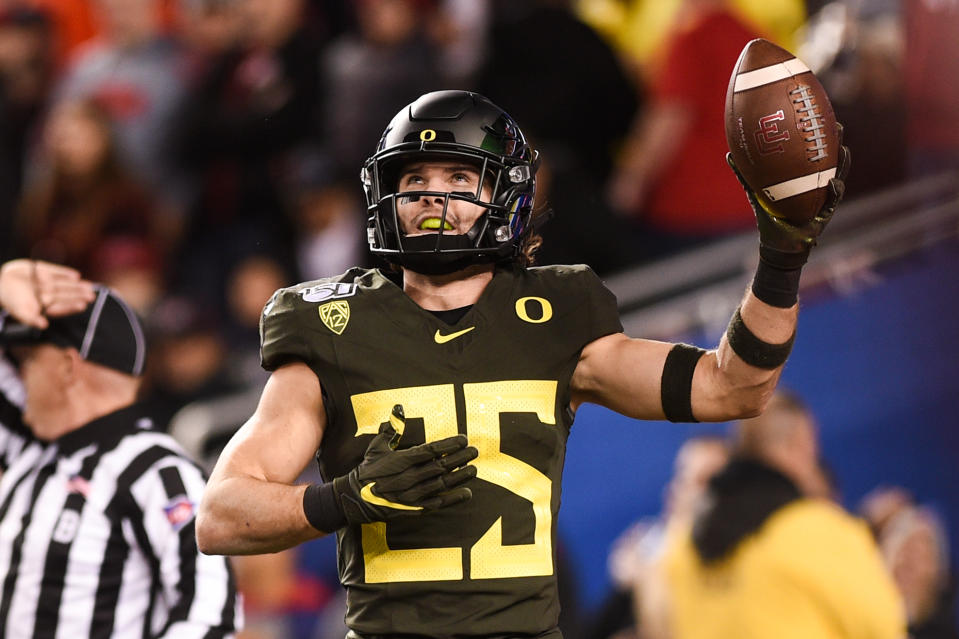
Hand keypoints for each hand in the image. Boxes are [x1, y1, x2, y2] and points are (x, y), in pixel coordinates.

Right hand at [0, 260, 95, 328]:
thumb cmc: (10, 301)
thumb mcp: (20, 312)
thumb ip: (32, 319)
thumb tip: (44, 325)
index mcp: (44, 305)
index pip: (61, 306)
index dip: (72, 306)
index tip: (83, 306)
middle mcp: (48, 294)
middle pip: (66, 295)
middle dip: (79, 295)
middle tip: (92, 295)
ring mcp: (45, 282)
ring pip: (64, 284)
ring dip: (76, 285)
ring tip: (89, 286)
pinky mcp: (41, 270)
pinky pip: (55, 271)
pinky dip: (64, 273)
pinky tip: (76, 276)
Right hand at [332, 405, 476, 524]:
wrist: (357, 498)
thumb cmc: (369, 469)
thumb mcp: (377, 446)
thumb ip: (391, 427)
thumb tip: (398, 407)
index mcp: (403, 460)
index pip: (432, 450)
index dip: (450, 444)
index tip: (463, 439)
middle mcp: (410, 477)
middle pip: (441, 466)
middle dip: (460, 458)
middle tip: (475, 451)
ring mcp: (413, 494)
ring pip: (443, 484)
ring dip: (460, 477)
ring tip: (474, 469)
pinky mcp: (415, 507)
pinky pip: (438, 503)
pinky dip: (453, 499)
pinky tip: (467, 493)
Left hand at [727, 124, 850, 264]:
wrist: (777, 243)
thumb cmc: (768, 215)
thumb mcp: (756, 192)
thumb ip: (744, 174)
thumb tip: (729, 154)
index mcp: (803, 174)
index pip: (813, 149)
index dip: (818, 133)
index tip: (817, 114)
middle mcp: (817, 182)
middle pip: (831, 157)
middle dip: (836, 140)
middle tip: (838, 125)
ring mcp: (824, 196)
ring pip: (839, 175)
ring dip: (843, 162)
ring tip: (843, 148)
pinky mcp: (826, 212)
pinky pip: (833, 200)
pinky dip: (835, 191)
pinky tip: (833, 183)